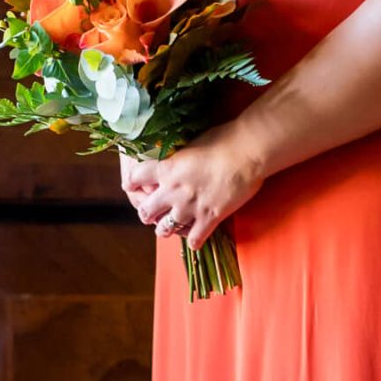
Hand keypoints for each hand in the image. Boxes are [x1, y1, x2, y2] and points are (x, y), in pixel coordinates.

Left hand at [126, 125, 264, 253]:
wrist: (249, 151)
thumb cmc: (225, 138)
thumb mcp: (193, 142)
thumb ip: (180, 155)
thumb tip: (178, 156)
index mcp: (167, 168)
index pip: (135, 178)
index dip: (131, 182)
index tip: (132, 184)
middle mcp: (173, 191)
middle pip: (145, 211)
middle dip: (147, 213)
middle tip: (153, 212)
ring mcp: (191, 207)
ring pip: (164, 230)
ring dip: (166, 229)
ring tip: (171, 227)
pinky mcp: (210, 218)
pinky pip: (194, 240)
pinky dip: (193, 241)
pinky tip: (196, 237)